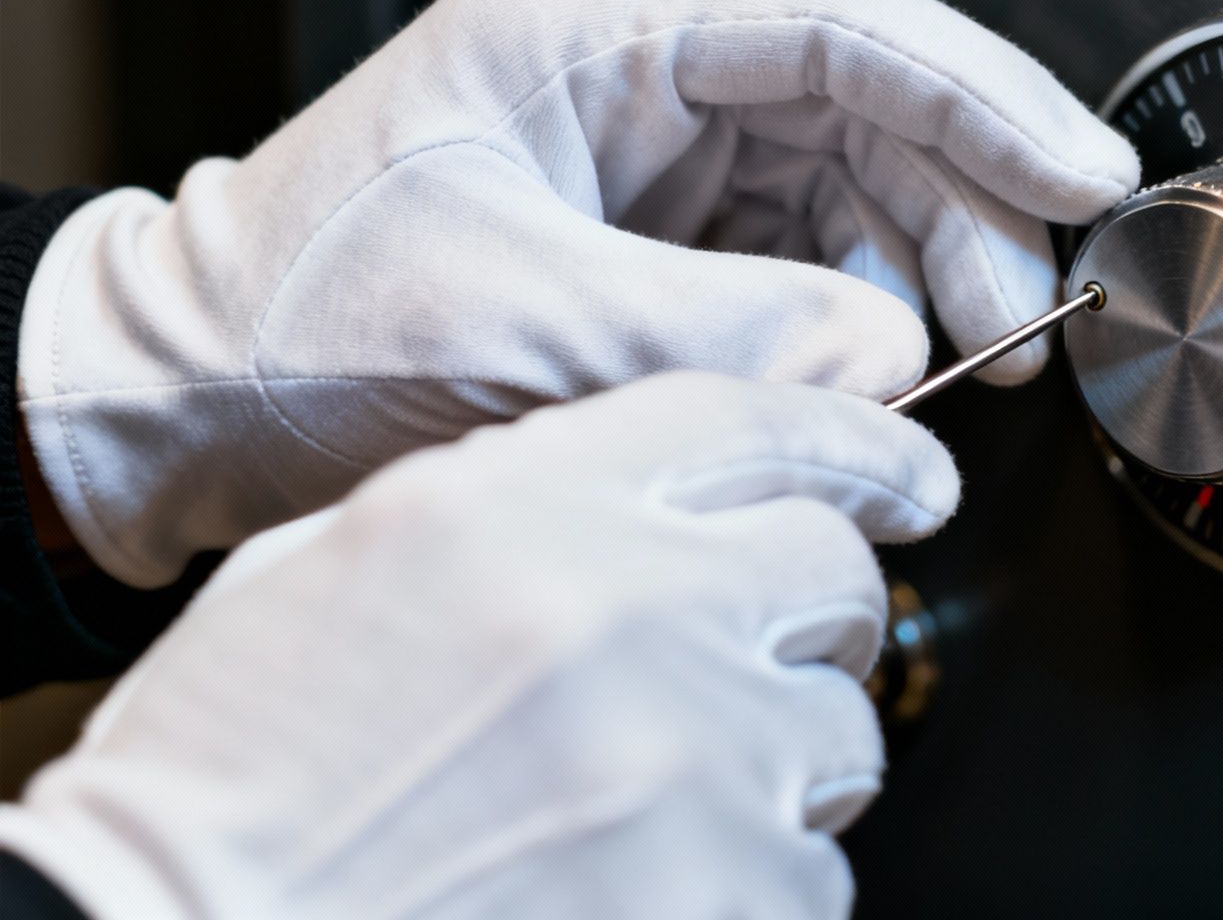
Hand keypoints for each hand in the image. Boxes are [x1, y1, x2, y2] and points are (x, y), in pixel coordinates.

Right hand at [0, 370, 957, 918]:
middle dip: (818, 620)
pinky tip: (635, 891)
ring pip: (839, 738)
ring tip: (644, 814)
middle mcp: (621, 608)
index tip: (915, 478)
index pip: (755, 422)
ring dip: (776, 772)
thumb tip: (694, 508)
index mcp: (516, 503)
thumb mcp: (356, 565)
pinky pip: (813, 877)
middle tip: (758, 669)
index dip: (862, 445)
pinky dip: (749, 887)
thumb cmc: (236, 781)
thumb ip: (538, 502)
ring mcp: (684, 762)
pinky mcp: (722, 897)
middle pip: (834, 573)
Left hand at [16, 0, 1135, 586]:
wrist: (192, 400)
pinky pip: (807, 261)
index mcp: (587, 34)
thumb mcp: (507, 323)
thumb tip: (882, 344)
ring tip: (967, 361)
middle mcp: (636, 84)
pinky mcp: (661, 247)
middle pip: (864, 106)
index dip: (973, 89)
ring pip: (853, 186)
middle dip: (964, 203)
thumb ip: (712, 331)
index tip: (1071, 164)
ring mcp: (655, 166)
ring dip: (928, 269)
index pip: (831, 21)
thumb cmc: (293, 325)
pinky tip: (892, 368)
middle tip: (1023, 313)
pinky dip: (864, 316)